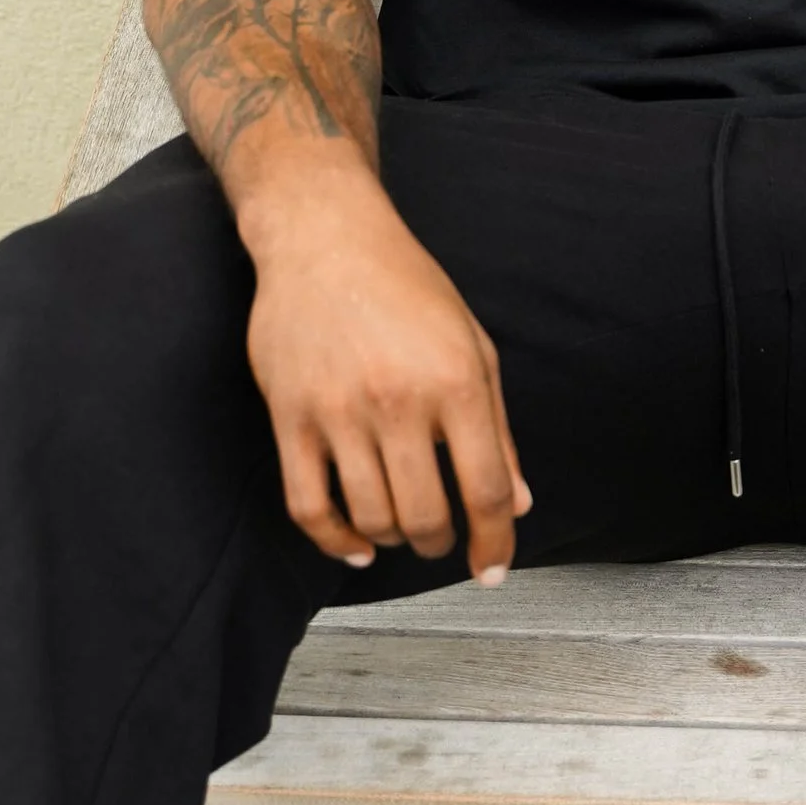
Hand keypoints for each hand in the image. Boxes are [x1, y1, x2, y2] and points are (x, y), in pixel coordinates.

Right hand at [244, 170, 531, 578]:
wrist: (323, 236)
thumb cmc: (405, 284)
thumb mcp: (472, 346)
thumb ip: (497, 430)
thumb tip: (516, 503)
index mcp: (455, 382)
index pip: (484, 490)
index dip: (495, 542)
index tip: (492, 567)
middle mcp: (398, 401)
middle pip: (425, 516)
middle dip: (439, 543)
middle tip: (442, 539)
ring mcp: (338, 412)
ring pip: (370, 518)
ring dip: (392, 541)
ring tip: (400, 528)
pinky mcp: (289, 417)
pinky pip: (309, 505)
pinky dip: (334, 542)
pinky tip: (354, 547)